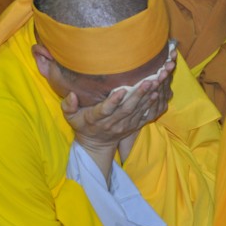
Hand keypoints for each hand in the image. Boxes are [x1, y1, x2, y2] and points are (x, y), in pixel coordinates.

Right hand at [62, 59, 173, 180]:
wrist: (96, 144)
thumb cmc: (82, 125)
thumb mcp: (70, 118)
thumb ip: (68, 106)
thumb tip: (71, 95)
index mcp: (96, 119)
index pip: (105, 110)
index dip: (113, 101)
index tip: (121, 90)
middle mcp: (112, 123)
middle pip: (126, 109)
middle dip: (137, 95)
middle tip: (147, 81)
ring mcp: (124, 125)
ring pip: (137, 111)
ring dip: (147, 97)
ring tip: (156, 82)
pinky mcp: (133, 126)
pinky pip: (144, 116)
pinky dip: (151, 105)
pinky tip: (157, 94)